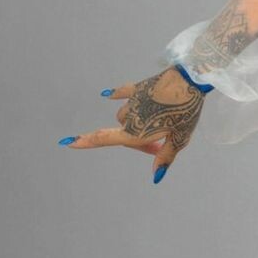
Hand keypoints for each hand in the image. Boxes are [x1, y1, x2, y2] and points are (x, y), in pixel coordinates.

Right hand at [59, 66, 205, 182]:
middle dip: (138, 141)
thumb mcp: (179, 139)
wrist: (190, 80)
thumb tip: (155, 176)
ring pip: (124, 114)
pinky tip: (107, 95)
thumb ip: (165, 157)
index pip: (105, 139)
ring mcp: (132, 100)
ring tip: (159, 122)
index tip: (67, 142)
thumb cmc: (186, 111)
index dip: (86, 142)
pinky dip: (116, 95)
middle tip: (162, 144)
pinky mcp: (139, 87)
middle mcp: (129, 116)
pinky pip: (122, 93)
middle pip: (123, 132)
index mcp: (136, 131)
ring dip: (134, 121)